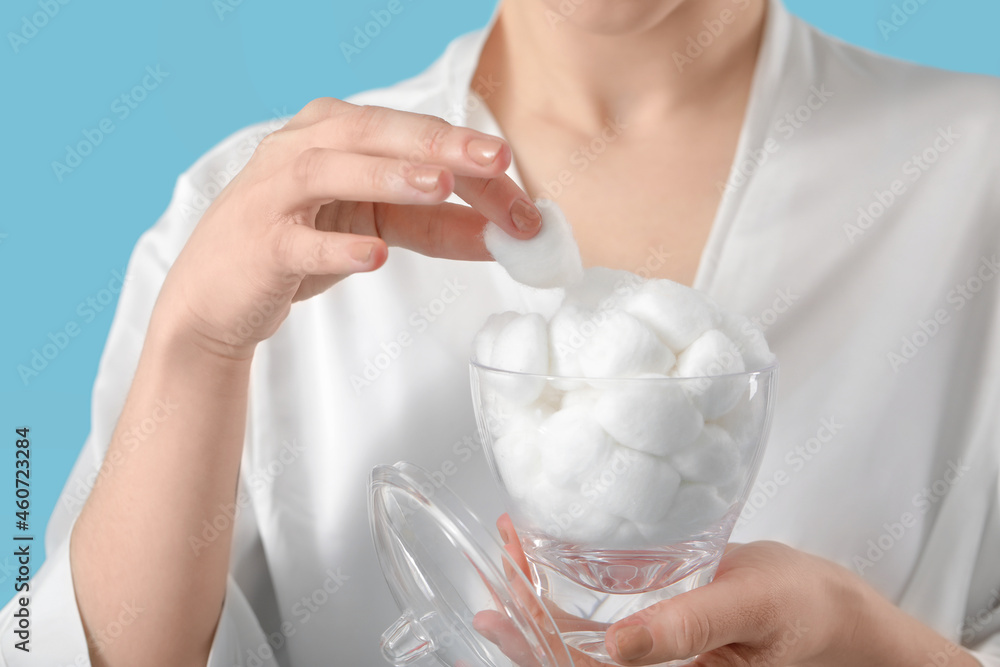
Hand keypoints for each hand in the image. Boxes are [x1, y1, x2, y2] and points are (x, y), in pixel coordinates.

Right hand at [154, 98, 540, 358]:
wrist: (218, 296)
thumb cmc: (298, 247)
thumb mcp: (375, 228)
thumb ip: (437, 226)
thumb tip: (505, 234)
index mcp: (335, 134)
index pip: (411, 137)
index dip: (470, 161)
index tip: (521, 195)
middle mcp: (301, 149)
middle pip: (373, 134)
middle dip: (438, 144)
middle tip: (495, 160)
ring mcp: (274, 194)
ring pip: (330, 170)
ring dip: (388, 176)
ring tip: (439, 186)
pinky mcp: (258, 244)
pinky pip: (299, 242)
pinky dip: (338, 247)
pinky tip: (375, 256)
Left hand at [489, 520, 976, 666]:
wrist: (845, 621)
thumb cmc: (808, 610)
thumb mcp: (749, 608)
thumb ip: (686, 627)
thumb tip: (619, 646)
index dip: (531, 636)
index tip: (506, 580)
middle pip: (565, 658)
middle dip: (523, 609)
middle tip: (501, 550)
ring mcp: (653, 659)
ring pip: (577, 645)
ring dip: (538, 601)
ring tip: (509, 553)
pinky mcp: (660, 641)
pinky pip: (602, 630)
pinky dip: (569, 598)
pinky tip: (546, 568)